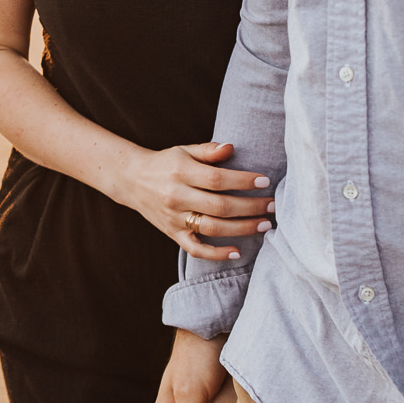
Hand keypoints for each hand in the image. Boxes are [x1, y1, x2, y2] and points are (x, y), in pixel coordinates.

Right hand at [120, 139, 272, 260]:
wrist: (131, 180)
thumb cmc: (165, 163)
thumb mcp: (184, 150)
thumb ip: (208, 151)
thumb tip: (231, 148)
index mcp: (181, 173)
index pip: (217, 179)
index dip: (243, 181)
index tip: (264, 181)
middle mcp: (177, 197)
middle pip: (220, 207)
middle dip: (250, 207)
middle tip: (272, 206)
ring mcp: (174, 219)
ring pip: (213, 229)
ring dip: (242, 229)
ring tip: (264, 224)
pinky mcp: (172, 234)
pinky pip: (195, 249)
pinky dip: (216, 254)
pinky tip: (237, 251)